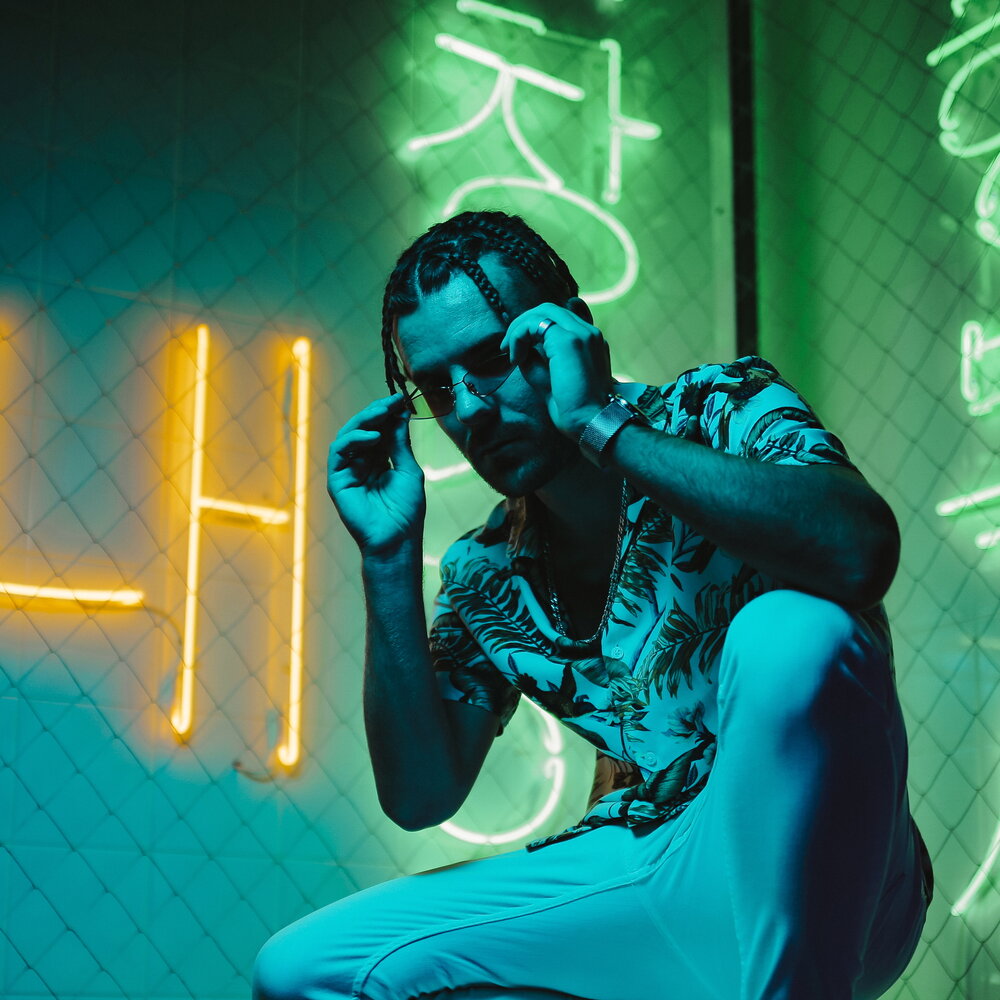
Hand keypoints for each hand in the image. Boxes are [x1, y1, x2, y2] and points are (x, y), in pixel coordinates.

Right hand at [327, 393, 425, 555]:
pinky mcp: (337, 480)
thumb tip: (400, 414)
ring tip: (382, 414)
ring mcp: (348, 471)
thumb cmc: (406, 510)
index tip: (400, 399)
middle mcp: (362, 463)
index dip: (388, 414)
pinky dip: (354, 440)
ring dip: (364, 421)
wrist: (396, 538)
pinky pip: (339, 452)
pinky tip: (373, 437)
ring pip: (348, 436)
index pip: (380, 430)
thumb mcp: (408, 470)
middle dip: (377, 413)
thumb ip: (400, 443)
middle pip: (363, 429)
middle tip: (391, 402)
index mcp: (380, 460)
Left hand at [501, 301, 612, 439]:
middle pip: (549, 310)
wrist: (590, 421)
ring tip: (509, 352)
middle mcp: (589, 332)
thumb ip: (537, 358)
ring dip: (519, 328)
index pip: (560, 318)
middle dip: (523, 324)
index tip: (519, 348)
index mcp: (589, 341)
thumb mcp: (549, 378)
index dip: (535, 326)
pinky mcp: (569, 340)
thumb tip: (520, 347)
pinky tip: (515, 358)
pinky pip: (534, 324)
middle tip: (507, 347)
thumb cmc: (572, 407)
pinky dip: (519, 336)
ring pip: (542, 312)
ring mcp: (581, 333)